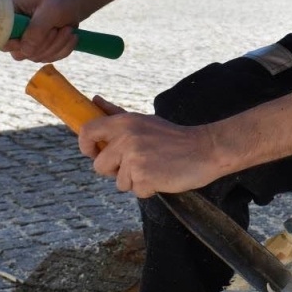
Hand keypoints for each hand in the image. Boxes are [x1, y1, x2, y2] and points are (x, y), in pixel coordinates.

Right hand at [5, 0, 84, 62]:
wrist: (75, 3)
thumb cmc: (60, 1)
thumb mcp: (50, 10)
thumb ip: (37, 30)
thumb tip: (26, 51)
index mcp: (10, 16)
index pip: (0, 37)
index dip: (12, 43)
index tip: (30, 38)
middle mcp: (15, 31)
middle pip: (19, 53)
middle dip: (43, 44)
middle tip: (56, 28)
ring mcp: (27, 43)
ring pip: (37, 57)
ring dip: (57, 45)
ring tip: (67, 29)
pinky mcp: (41, 50)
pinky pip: (50, 59)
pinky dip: (63, 49)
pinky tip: (70, 36)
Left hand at [79, 98, 233, 197]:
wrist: (206, 150)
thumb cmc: (174, 137)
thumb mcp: (144, 121)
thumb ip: (116, 114)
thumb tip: (94, 100)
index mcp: (125, 123)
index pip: (88, 132)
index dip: (85, 146)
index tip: (93, 152)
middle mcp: (126, 139)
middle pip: (99, 165)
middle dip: (115, 171)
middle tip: (138, 165)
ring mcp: (134, 159)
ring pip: (119, 182)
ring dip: (135, 181)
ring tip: (155, 168)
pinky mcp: (144, 177)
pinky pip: (136, 192)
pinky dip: (149, 189)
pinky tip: (163, 177)